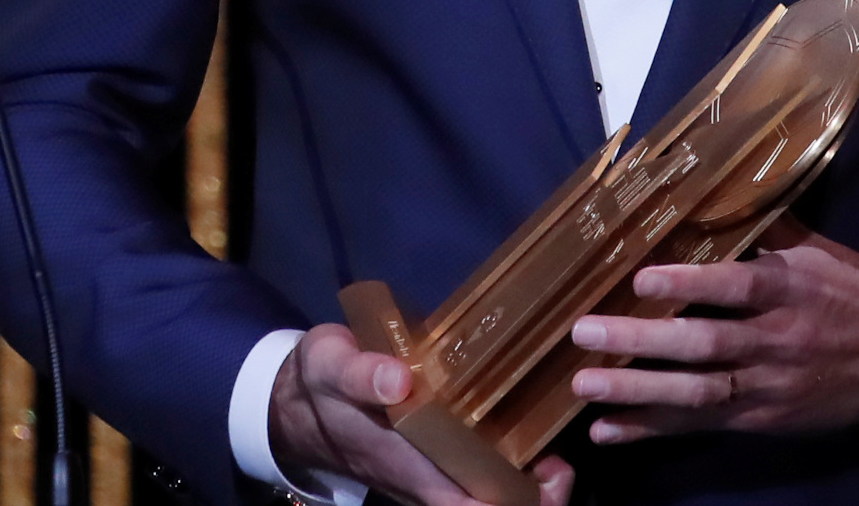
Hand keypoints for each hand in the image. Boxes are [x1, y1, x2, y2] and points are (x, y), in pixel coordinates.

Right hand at [269, 324, 575, 505]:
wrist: (298, 400)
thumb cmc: (322, 383)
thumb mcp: (332, 367)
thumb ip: (361, 374)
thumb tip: (399, 381)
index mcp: (413, 469)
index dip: (518, 504)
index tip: (549, 471)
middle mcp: (430, 480)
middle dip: (538, 497)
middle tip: (559, 460)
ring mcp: (434, 472)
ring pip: (491, 495)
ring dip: (528, 483)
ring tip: (550, 444)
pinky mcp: (436, 456)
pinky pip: (481, 472)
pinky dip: (511, 461)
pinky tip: (525, 426)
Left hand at [567, 220, 858, 445]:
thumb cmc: (856, 293)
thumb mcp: (821, 251)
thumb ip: (767, 226)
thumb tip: (715, 185)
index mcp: (791, 289)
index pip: (737, 286)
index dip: (690, 286)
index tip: (642, 279)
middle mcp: (776, 341)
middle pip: (704, 345)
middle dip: (641, 342)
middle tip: (584, 333)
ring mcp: (767, 387)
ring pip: (697, 393)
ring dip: (637, 391)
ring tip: (585, 385)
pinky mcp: (761, 420)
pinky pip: (701, 427)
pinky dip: (652, 431)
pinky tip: (607, 430)